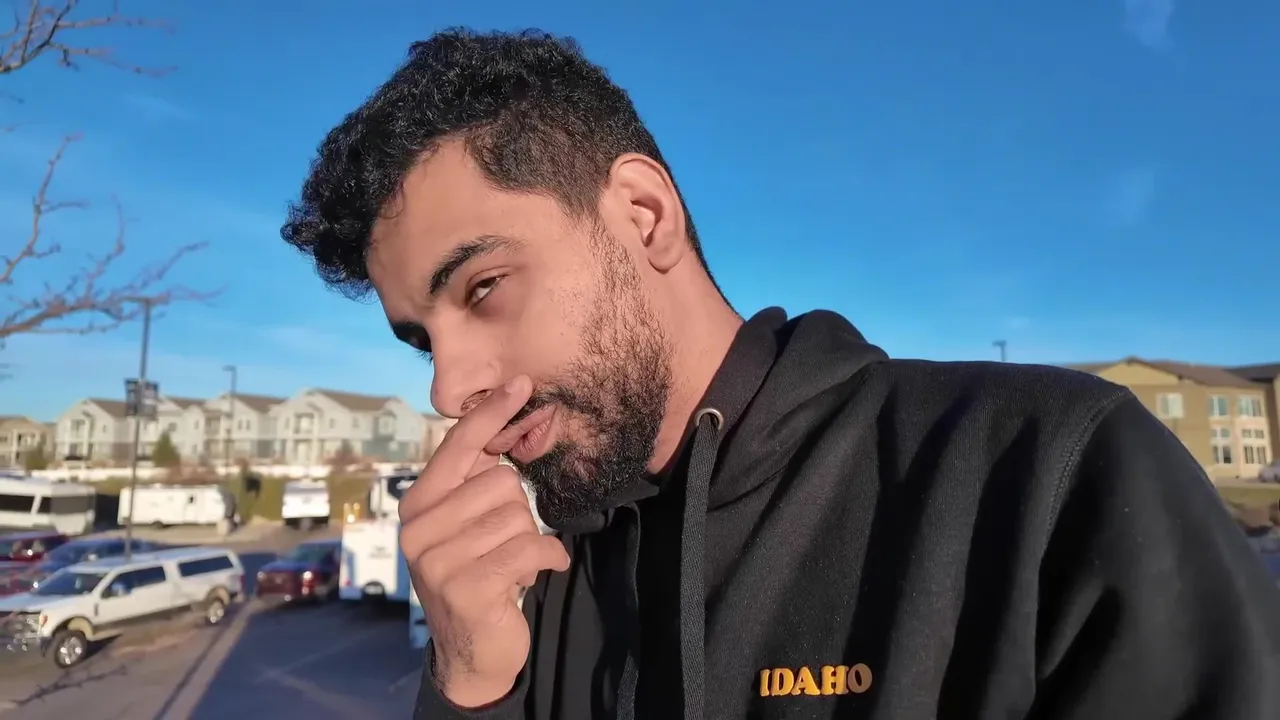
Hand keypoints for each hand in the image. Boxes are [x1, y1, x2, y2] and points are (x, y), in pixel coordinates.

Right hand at [399, 375, 570, 707]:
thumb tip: (508, 426)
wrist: (471, 651)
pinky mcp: (465, 586)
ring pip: (518, 516)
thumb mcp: (467, 526)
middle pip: (501, 483)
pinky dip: (545, 560)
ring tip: (507, 566)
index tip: (520, 383)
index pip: (459, 446)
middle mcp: (419, 526)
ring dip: (528, 543)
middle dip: (518, 515)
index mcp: (419, 503)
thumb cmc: (477, 575)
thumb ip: (476, 484)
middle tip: (503, 545)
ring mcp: (437, 559)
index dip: (492, 413)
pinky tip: (527, 579)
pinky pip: (529, 549)